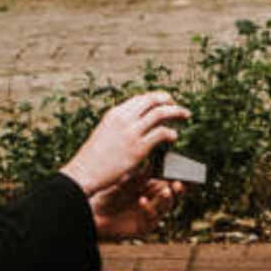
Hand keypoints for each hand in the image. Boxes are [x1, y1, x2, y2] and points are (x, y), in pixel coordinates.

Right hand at [59, 91, 189, 195]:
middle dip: (168, 100)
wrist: (84, 172)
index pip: (140, 99)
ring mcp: (132, 132)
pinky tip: (174, 136)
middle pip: (152, 101)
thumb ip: (119, 125)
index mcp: (115, 113)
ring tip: (185, 115)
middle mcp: (124, 119)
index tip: (164, 101)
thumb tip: (136, 123)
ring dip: (176, 112)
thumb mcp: (104, 132)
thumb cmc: (93, 157)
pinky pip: (161, 134)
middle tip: (177, 104)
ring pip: (160, 114)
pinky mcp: (138, 148)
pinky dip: (170, 133)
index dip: (155, 98)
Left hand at [91, 170, 185, 238]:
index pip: (170, 182)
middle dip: (178, 189)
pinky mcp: (143, 227)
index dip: (180, 178)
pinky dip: (147, 208)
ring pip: (165, 206)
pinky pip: (151, 218)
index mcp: (151, 189)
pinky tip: (142, 200)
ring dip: (166, 198)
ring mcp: (149, 215)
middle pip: (172, 195)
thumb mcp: (125, 181)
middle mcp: (154, 201)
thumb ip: (141, 175)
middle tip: (179, 183)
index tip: (188, 172)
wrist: (92, 212)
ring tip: (166, 190)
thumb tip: (154, 161)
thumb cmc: (107, 194)